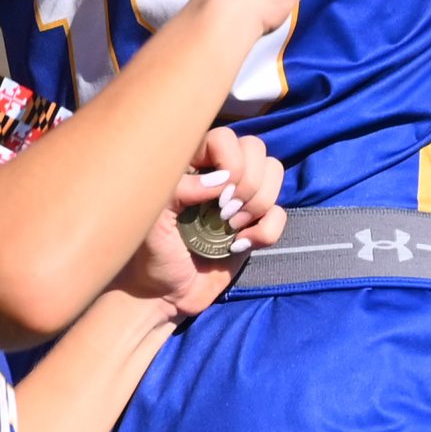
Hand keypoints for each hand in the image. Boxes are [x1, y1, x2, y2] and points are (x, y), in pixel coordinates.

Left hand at [115, 129, 287, 320]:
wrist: (163, 294)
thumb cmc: (150, 253)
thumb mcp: (154, 220)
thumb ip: (180, 191)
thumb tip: (221, 180)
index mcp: (192, 164)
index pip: (224, 137)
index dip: (229, 161)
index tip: (215, 195)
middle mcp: (219, 175)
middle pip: (257, 149)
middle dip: (247, 184)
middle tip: (224, 213)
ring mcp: (240, 198)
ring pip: (274, 172)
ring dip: (259, 203)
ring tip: (232, 228)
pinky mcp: (255, 225)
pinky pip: (280, 214)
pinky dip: (266, 232)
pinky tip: (239, 246)